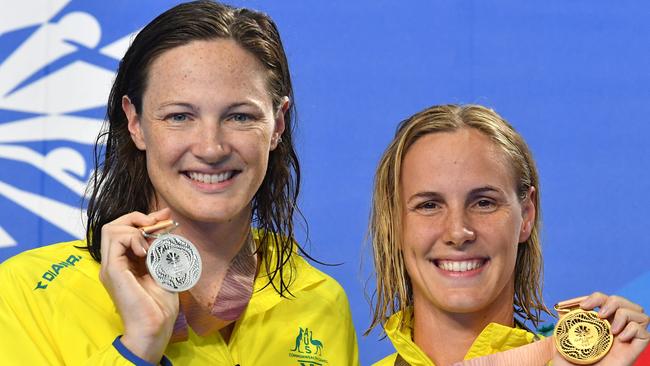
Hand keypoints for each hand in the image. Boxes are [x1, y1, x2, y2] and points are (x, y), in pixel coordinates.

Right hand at [99, 208, 178, 363]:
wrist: (155, 327)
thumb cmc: (160, 305)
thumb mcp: (163, 269)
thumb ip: (161, 250)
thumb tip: (166, 227)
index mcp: (123, 263)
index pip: (124, 230)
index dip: (144, 219)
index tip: (166, 216)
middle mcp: (113, 263)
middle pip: (113, 225)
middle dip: (137, 217)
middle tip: (158, 223)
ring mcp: (110, 266)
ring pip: (110, 229)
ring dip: (135, 229)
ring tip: (150, 245)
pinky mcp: (112, 270)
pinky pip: (115, 240)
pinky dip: (133, 238)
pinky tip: (146, 252)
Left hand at [552, 292, 648, 365]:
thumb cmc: (572, 363)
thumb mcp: (564, 340)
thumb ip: (564, 324)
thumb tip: (561, 309)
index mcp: (600, 323)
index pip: (605, 300)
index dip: (596, 297)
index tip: (582, 305)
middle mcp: (615, 327)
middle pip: (624, 302)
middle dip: (612, 301)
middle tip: (599, 314)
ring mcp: (626, 338)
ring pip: (639, 312)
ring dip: (624, 314)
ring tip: (610, 330)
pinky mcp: (635, 348)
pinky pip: (645, 332)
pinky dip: (633, 330)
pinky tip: (620, 339)